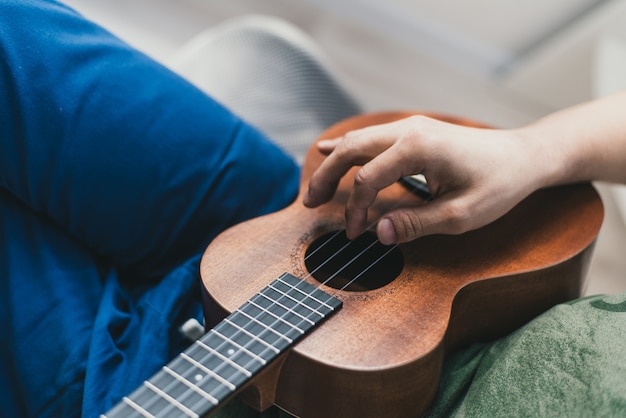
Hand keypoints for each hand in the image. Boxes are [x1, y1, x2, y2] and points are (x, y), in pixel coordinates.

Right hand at [303, 115, 543, 243]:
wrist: (524, 156)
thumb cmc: (499, 184)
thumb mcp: (461, 215)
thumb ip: (415, 224)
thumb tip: (377, 234)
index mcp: (418, 147)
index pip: (368, 179)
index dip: (356, 210)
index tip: (356, 233)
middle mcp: (409, 129)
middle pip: (352, 150)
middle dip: (326, 177)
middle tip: (309, 203)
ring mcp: (411, 126)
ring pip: (358, 140)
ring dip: (333, 163)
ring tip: (315, 188)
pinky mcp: (415, 131)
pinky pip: (371, 137)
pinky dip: (348, 147)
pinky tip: (329, 150)